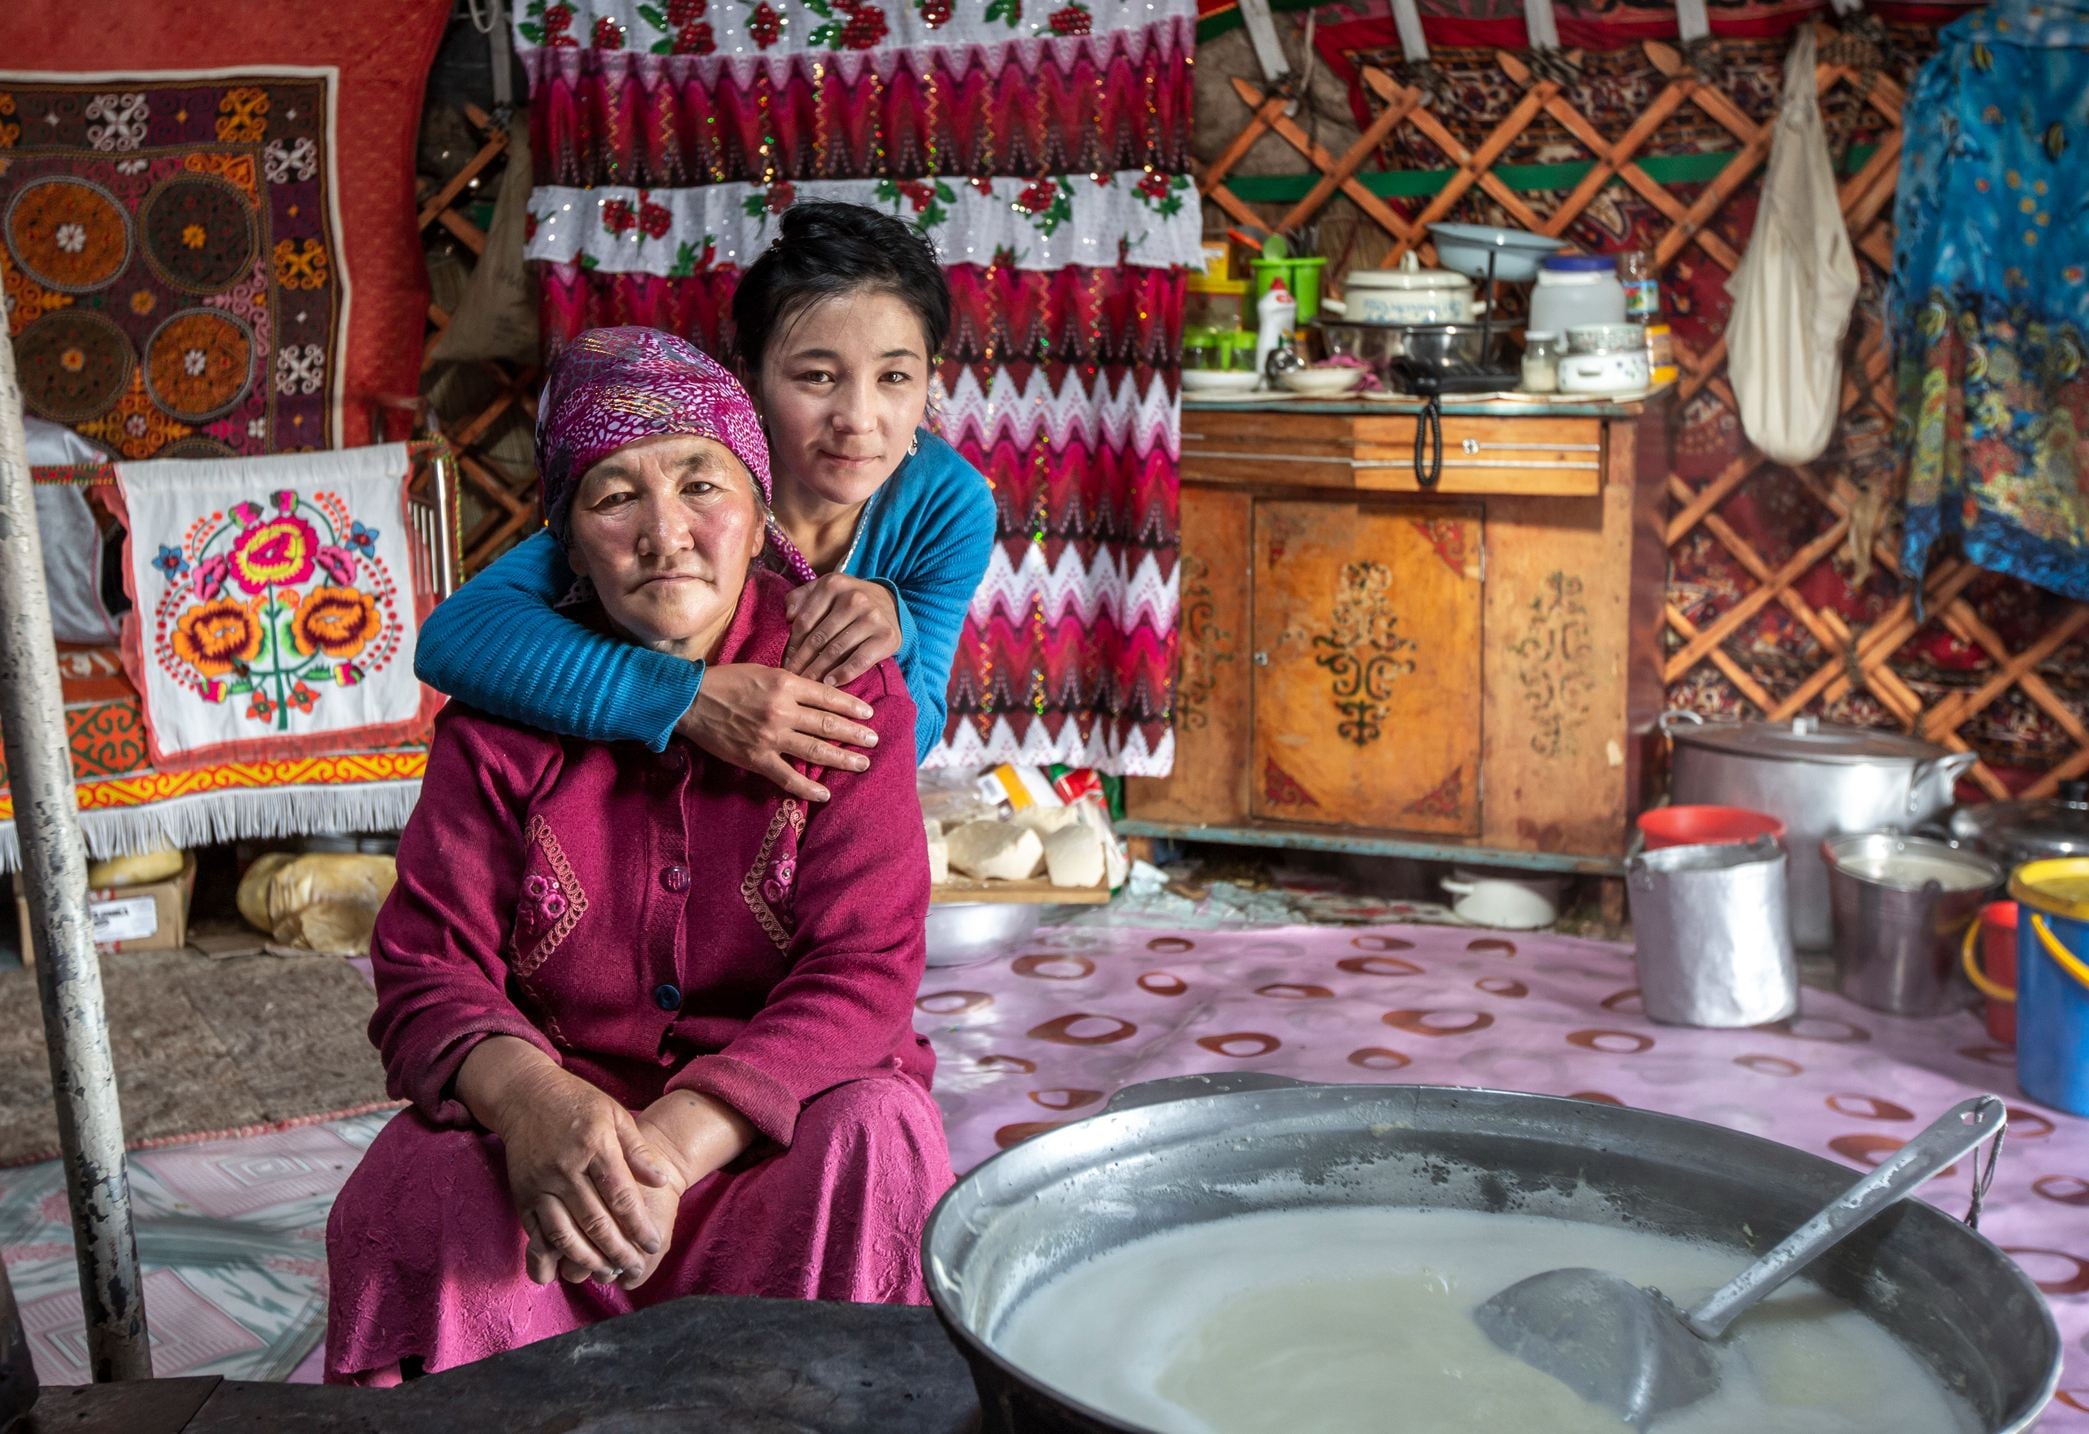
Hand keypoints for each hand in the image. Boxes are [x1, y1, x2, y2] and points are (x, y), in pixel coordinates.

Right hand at [467, 1051, 672, 1285]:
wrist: (526, 1095)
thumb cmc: (578, 1103)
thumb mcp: (615, 1115)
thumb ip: (638, 1150)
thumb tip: (661, 1181)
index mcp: (594, 1146)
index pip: (620, 1195)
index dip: (638, 1225)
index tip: (653, 1244)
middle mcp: (565, 1168)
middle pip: (594, 1221)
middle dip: (618, 1251)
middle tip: (635, 1269)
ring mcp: (540, 1184)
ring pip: (564, 1234)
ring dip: (587, 1260)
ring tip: (608, 1274)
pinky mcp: (522, 1195)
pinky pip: (536, 1232)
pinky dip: (550, 1256)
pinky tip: (565, 1271)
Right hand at [678, 663, 876, 803]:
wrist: (690, 700)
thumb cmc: (726, 681)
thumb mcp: (763, 671)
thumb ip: (791, 684)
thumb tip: (819, 695)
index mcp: (785, 684)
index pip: (828, 696)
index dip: (851, 707)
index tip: (868, 715)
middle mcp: (782, 710)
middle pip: (828, 724)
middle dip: (855, 734)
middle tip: (874, 741)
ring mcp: (770, 736)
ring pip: (815, 749)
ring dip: (842, 758)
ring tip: (862, 764)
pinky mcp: (756, 758)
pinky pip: (787, 776)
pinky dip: (807, 787)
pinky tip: (824, 794)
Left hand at [783, 575, 901, 687]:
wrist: (890, 604)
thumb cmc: (849, 601)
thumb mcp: (826, 590)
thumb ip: (801, 597)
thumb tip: (788, 616)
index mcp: (833, 584)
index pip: (804, 621)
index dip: (792, 645)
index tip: (786, 661)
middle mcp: (854, 598)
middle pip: (819, 638)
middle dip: (802, 661)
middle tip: (794, 678)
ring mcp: (872, 617)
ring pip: (836, 650)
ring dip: (818, 671)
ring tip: (808, 683)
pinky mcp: (887, 636)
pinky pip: (859, 661)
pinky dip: (843, 674)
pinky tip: (830, 682)